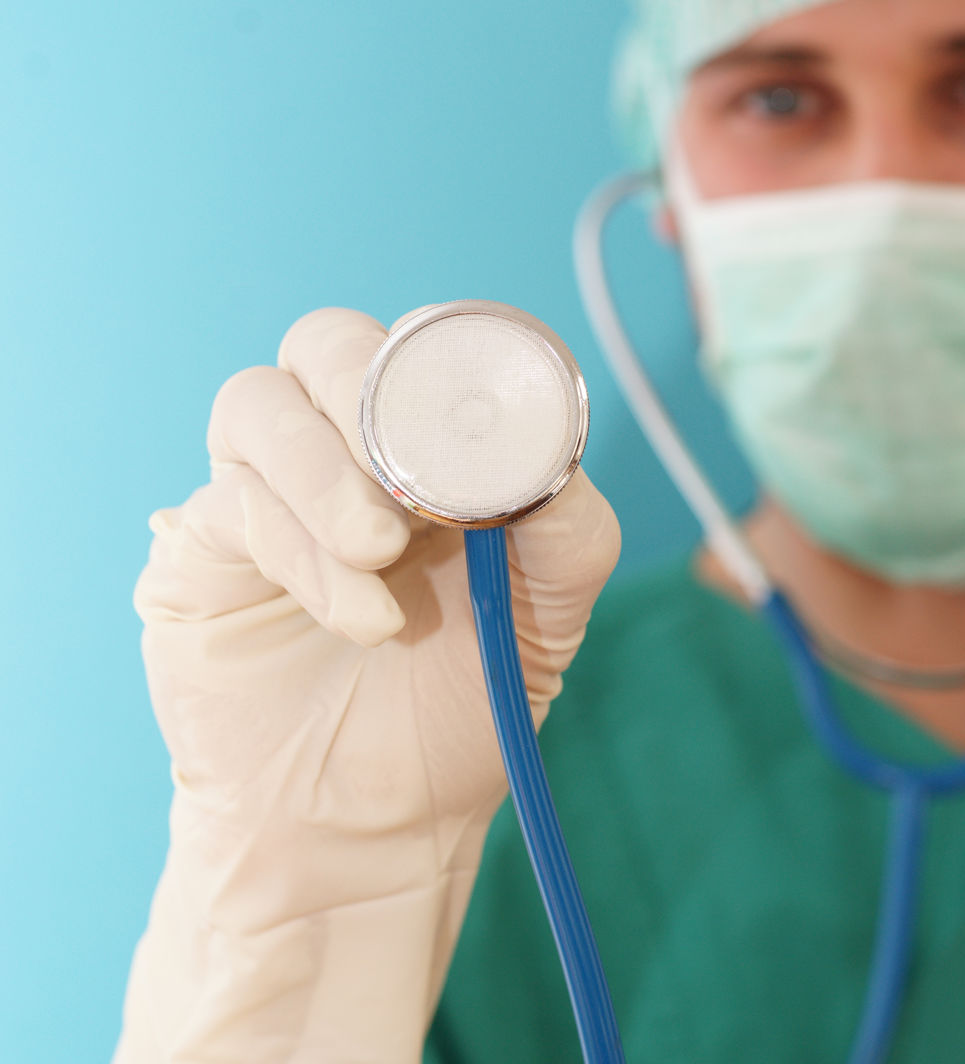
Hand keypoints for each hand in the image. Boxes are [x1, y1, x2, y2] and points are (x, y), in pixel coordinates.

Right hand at [116, 306, 620, 1061]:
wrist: (377, 824)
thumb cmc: (464, 702)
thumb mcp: (547, 611)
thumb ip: (562, 519)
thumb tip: (540, 447)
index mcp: (421, 444)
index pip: (416, 347)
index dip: (443, 362)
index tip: (479, 429)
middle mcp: (336, 449)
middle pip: (324, 342)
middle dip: (367, 394)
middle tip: (415, 486)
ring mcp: (261, 490)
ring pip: (256, 403)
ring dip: (325, 473)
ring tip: (381, 554)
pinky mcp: (200, 548)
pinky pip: (232, 504)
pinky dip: (303, 552)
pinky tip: (362, 618)